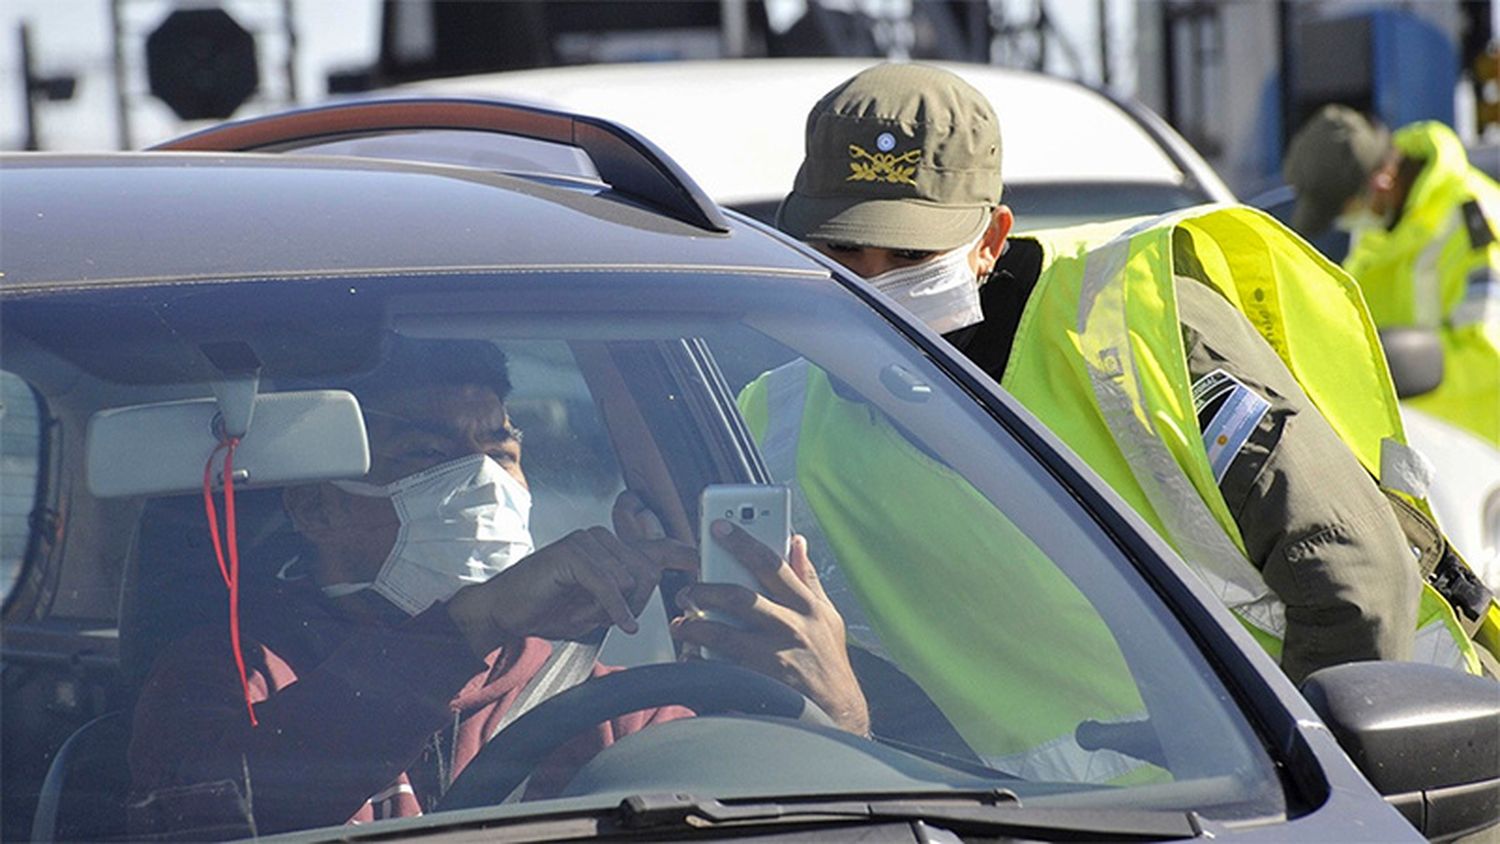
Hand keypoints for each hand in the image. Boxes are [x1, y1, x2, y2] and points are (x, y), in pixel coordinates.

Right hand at [447, 497, 694, 656]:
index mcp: (611, 548)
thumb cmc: (549, 609)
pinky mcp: (571, 554)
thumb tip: (654, 595)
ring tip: (582, 612)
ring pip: (629, 579)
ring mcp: (585, 541)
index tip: (704, 565)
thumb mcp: (598, 608)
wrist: (505, 612)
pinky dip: (611, 608)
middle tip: (605, 617)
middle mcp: (601, 538)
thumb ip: (627, 598)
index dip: (685, 556)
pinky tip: (608, 621)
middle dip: (635, 603)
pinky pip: (607, 585)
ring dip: (611, 608)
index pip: (659, 546)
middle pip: (648, 572)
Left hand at [670, 520, 869, 735]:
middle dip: (706, 588)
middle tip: (688, 590)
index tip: (718, 528)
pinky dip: (699, 660)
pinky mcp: (759, 683)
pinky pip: (717, 668)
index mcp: (806, 606)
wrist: (836, 715)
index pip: (771, 563)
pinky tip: (691, 656)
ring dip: (695, 625)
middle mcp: (790, 627)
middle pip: (739, 596)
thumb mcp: (828, 616)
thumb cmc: (829, 663)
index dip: (742, 541)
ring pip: (722, 633)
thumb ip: (808, 578)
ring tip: (682, 624)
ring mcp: (773, 657)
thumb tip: (797, 542)